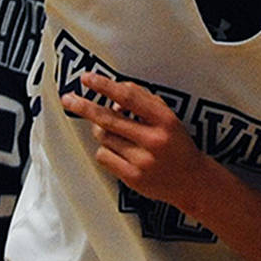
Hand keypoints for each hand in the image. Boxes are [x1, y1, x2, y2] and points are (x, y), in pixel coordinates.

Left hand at [62, 72, 209, 206]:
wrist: (193, 182)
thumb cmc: (175, 143)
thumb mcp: (167, 116)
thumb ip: (143, 100)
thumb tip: (113, 90)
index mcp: (165, 120)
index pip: (129, 98)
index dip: (105, 86)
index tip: (87, 78)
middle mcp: (154, 140)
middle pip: (109, 119)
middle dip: (85, 107)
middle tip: (67, 98)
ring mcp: (143, 161)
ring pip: (104, 137)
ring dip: (103, 131)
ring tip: (118, 134)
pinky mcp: (133, 178)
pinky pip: (103, 156)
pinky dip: (105, 150)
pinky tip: (120, 152)